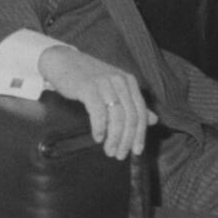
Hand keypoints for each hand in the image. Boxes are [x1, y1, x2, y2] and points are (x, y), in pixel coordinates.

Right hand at [42, 43, 151, 158]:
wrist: (63, 61)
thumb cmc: (88, 78)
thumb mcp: (114, 88)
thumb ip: (133, 104)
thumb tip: (154, 120)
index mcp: (129, 81)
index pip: (141, 112)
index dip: (140, 134)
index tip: (136, 151)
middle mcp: (120, 81)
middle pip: (130, 116)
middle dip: (127, 140)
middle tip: (119, 155)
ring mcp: (104, 83)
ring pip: (117, 116)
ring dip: (114, 138)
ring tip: (109, 150)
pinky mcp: (88, 87)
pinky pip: (98, 112)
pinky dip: (100, 128)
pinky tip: (98, 137)